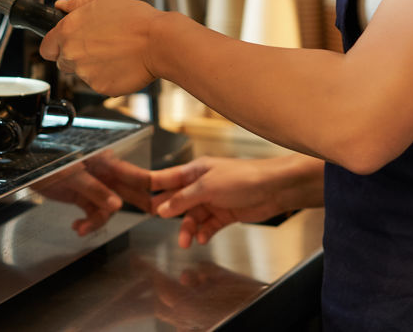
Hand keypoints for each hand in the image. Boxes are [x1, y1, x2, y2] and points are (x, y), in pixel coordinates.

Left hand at [37, 152, 153, 235]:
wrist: (28, 165)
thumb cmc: (51, 160)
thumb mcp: (73, 174)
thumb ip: (95, 189)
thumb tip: (116, 205)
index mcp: (105, 161)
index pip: (133, 174)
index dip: (149, 185)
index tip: (161, 197)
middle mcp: (104, 173)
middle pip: (127, 190)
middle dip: (137, 204)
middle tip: (155, 214)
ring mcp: (94, 185)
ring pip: (108, 208)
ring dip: (97, 221)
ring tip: (81, 229)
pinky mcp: (82, 196)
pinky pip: (93, 212)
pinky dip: (87, 222)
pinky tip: (76, 227)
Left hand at [38, 0, 165, 95]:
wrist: (158, 42)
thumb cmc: (135, 20)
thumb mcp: (103, 1)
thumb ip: (76, 4)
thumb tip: (61, 6)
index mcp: (68, 30)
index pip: (46, 46)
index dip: (55, 45)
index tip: (63, 44)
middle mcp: (72, 53)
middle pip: (62, 61)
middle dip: (75, 55)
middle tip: (98, 45)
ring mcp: (85, 73)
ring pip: (81, 73)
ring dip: (92, 66)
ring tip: (114, 52)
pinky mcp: (100, 87)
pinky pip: (98, 83)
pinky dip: (107, 76)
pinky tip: (120, 63)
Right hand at [151, 155, 318, 247]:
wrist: (274, 189)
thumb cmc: (244, 177)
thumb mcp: (207, 187)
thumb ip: (184, 199)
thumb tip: (163, 209)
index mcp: (196, 171)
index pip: (168, 179)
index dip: (153, 188)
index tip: (138, 196)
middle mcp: (203, 184)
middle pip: (179, 201)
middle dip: (170, 213)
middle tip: (158, 222)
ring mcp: (215, 199)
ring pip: (194, 217)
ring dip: (189, 229)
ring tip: (186, 241)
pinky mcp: (226, 213)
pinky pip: (209, 225)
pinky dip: (205, 232)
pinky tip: (203, 238)